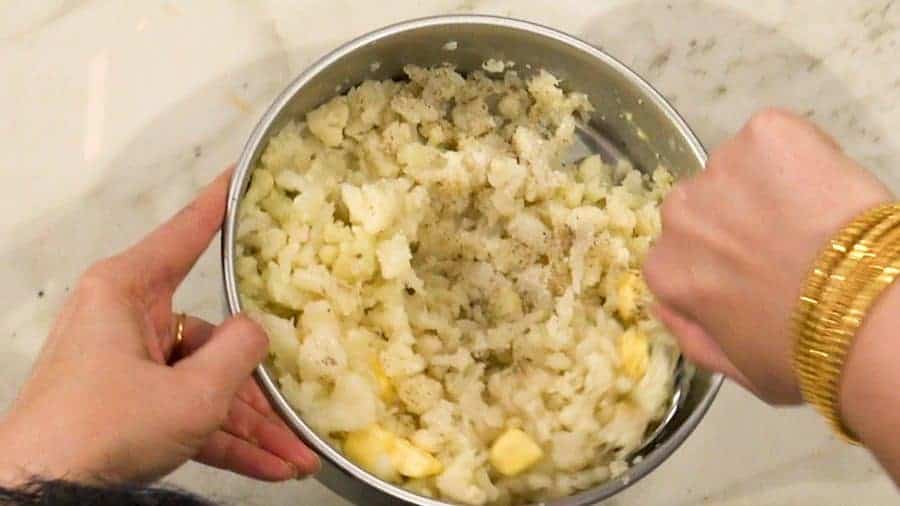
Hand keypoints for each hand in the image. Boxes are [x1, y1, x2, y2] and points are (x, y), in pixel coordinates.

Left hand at [0, 170, 318, 485]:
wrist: (41, 497)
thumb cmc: (105, 427)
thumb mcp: (190, 393)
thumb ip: (239, 352)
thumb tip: (258, 331)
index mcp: (127, 290)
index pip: (186, 234)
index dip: (220, 203)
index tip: (243, 172)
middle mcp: (127, 320)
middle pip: (212, 336)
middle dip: (258, 382)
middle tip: (302, 393)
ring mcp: (129, 366)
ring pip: (206, 383)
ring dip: (251, 424)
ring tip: (298, 454)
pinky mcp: (130, 406)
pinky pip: (190, 413)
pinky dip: (227, 440)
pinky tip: (272, 466)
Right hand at [644, 108, 892, 403]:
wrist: (870, 319)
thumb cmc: (803, 355)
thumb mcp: (737, 368)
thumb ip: (691, 337)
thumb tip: (663, 307)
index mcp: (667, 271)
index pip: (681, 254)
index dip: (721, 261)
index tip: (757, 272)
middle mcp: (679, 214)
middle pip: (704, 207)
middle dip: (736, 219)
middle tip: (788, 246)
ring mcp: (720, 168)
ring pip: (738, 170)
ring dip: (767, 186)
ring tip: (814, 218)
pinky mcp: (766, 133)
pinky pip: (774, 135)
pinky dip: (801, 153)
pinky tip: (826, 188)